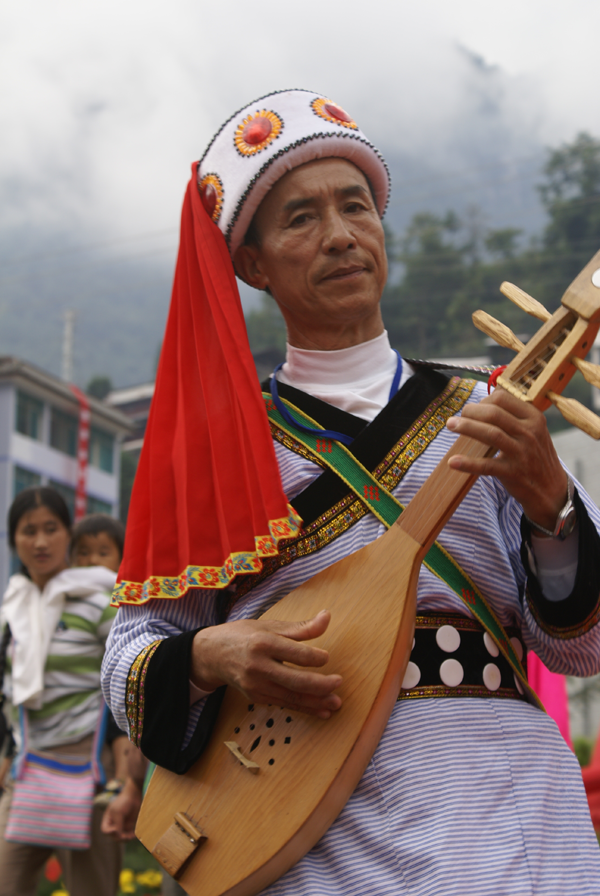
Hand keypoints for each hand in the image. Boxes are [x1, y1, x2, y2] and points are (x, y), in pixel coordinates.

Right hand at [100, 778, 141, 840]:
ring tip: (131, 837)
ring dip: (126, 839)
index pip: (105, 830)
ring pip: (122, 837)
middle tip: (126, 836)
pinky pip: (129, 834)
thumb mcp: (118, 813)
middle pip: (114, 836)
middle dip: (119, 837)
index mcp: (108, 820)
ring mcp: (122, 825)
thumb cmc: (123, 802)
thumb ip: (117, 825)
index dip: (109, 832)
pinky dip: (132, 836)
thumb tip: (119, 836)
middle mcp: (114, 824)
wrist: (134, 795)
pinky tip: (135, 835)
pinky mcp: (130, 825)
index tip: (115, 830)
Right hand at [191, 610, 341, 718]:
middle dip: (321, 685)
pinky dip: (304, 708)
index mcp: (263, 643)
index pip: (297, 654)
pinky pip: (284, 703)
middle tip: (339, 682)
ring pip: (291, 697)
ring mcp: (256, 685)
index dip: (317, 657)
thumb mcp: (270, 626)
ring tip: (335, 703)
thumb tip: (327, 617)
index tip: (327, 657)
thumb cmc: (244, 635)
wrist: (211, 654)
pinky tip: (320, 711)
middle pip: (296, 681)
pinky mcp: (256, 697)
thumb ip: (301, 627)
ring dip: (316, 702)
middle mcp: (258, 666)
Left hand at [445, 387, 567, 531]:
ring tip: (450, 425)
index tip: (474, 409)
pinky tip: (453, 461)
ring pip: (490, 434)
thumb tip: (480, 407)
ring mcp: (522, 452)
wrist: (551, 489)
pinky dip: (468, 463)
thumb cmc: (535, 456)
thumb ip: (513, 418)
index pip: (503, 399)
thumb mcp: (533, 431)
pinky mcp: (513, 472)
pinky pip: (487, 465)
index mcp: (533, 417)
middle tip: (456, 419)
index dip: (483, 401)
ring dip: (466, 427)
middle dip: (470, 412)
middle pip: (494, 413)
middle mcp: (529, 432)